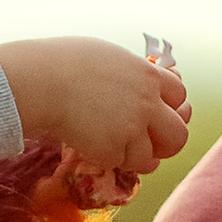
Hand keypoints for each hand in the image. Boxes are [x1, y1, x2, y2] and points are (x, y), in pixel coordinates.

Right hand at [0, 37, 189, 178]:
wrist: (41, 80)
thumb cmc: (64, 61)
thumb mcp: (110, 57)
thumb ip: (132, 73)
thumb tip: (143, 79)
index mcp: (148, 76)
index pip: (180, 95)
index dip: (169, 106)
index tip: (156, 112)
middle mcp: (147, 103)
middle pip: (179, 134)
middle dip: (167, 142)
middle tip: (150, 144)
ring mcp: (131, 129)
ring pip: (151, 159)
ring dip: (136, 157)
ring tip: (118, 150)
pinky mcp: (112, 150)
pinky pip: (120, 164)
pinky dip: (109, 160)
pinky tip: (93, 147)